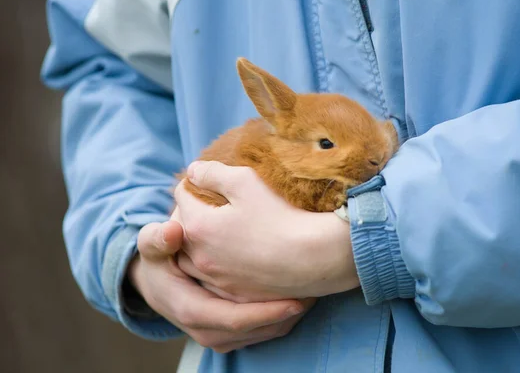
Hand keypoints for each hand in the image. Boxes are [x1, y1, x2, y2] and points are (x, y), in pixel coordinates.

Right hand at [127, 220, 315, 352]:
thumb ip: (159, 238)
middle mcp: (205, 331)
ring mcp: (218, 337)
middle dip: (288, 314)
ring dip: (291, 318)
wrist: (155, 282)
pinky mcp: (230, 335)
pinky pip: (264, 333)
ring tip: (315, 293)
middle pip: (257, 331)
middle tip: (316, 292)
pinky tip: (301, 297)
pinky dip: (283, 318)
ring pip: (264, 335)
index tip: (297, 298)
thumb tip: (172, 231)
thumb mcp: (153, 243)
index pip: (235, 318)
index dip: (267, 310)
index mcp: (190, 310)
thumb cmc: (159, 258)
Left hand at [173, 161, 359, 302]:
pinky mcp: (234, 295)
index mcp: (198, 226)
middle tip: (211, 204)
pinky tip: (235, 257)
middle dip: (191, 214)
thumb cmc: (280, 215)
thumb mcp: (245, 181)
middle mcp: (200, 257)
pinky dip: (217, 266)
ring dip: (199, 244)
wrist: (313, 258)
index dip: (195, 183)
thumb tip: (193, 171)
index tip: (210, 181)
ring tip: (218, 233)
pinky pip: (214, 280)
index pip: (182, 196)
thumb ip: (213, 173)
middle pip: (182, 230)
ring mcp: (217, 280)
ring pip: (193, 260)